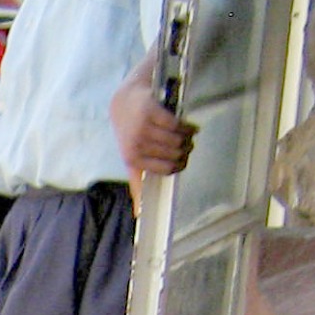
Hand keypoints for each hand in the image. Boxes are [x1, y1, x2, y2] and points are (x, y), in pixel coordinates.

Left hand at [111, 52, 196, 181]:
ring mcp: (143, 128)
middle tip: (187, 146)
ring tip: (189, 138)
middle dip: (186, 151)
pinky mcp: (151, 111)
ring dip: (188, 140)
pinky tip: (190, 128)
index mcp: (132, 159)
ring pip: (177, 140)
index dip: (180, 165)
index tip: (183, 160)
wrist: (124, 102)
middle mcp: (136, 144)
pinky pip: (177, 124)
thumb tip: (138, 212)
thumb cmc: (130, 133)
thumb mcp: (131, 158)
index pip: (166, 170)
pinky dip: (188, 128)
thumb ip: (136, 182)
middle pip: (174, 154)